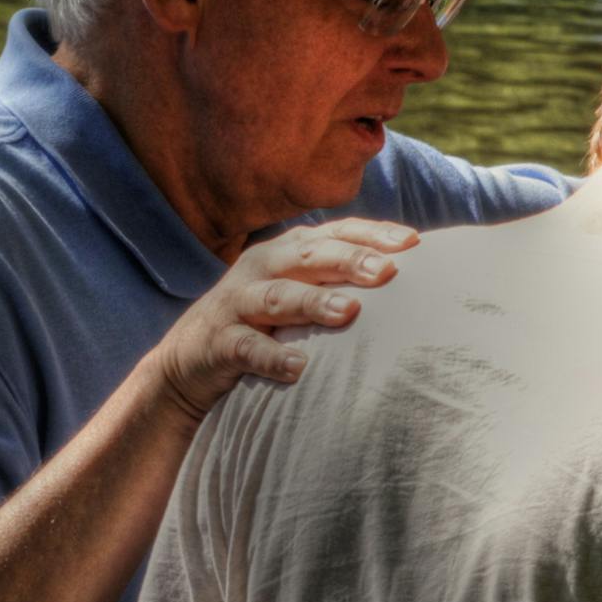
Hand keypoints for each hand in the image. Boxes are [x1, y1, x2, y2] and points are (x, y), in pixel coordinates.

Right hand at [149, 217, 417, 423]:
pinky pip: (247, 348)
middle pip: (307, 255)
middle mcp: (262, 268)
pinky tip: (298, 368)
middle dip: (348, 260)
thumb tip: (411, 283)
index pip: (334, 234)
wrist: (188, 360)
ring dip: (313, 302)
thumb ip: (338, 282)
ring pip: (277, 296)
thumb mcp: (297, 292)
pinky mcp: (219, 342)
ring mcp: (238, 303)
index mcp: (287, 251)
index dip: (372, 234)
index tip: (413, 243)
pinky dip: (272, 357)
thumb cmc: (261, 323)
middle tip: (387, 271)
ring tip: (348, 313)